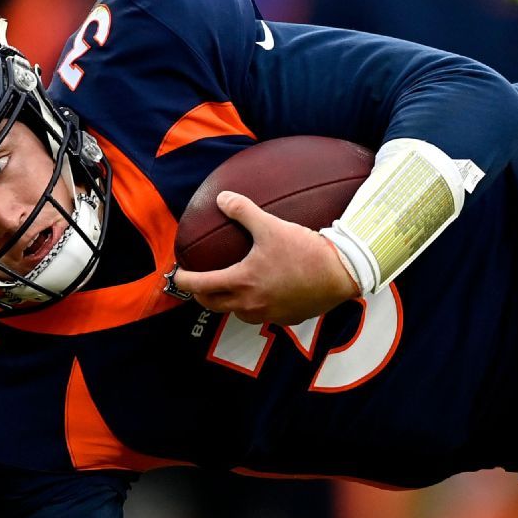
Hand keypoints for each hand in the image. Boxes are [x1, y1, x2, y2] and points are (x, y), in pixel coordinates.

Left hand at [172, 191, 358, 324]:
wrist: (340, 273)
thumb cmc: (304, 251)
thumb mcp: (271, 225)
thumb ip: (243, 211)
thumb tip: (223, 198)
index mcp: (242, 282)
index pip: (201, 286)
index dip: (184, 280)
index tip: (178, 275)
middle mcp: (251, 304)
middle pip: (213, 305)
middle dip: (201, 295)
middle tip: (199, 284)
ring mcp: (268, 315)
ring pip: (237, 313)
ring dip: (228, 303)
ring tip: (229, 289)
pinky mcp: (286, 319)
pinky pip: (263, 315)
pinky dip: (256, 306)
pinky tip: (263, 294)